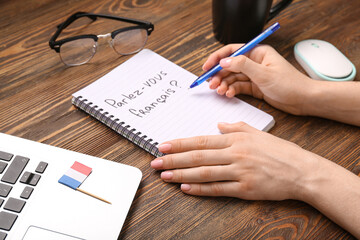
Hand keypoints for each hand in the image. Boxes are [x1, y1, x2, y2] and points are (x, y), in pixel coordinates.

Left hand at [150, 122, 319, 200]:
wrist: (301, 170)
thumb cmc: (280, 151)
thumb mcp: (258, 133)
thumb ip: (236, 127)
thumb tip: (218, 125)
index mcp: (236, 139)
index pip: (202, 140)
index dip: (180, 143)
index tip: (164, 145)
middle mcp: (235, 153)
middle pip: (198, 156)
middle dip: (174, 159)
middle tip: (155, 161)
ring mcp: (240, 171)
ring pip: (204, 172)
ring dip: (182, 174)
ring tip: (165, 175)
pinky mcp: (245, 188)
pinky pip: (218, 188)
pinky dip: (201, 189)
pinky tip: (186, 188)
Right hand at [203, 44, 312, 114]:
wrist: (303, 100)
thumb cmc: (290, 84)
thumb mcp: (264, 73)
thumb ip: (242, 65)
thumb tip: (224, 61)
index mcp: (258, 52)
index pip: (233, 51)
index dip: (217, 58)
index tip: (207, 67)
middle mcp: (255, 62)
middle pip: (230, 65)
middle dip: (219, 74)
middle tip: (210, 83)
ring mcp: (254, 75)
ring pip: (233, 77)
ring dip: (224, 84)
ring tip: (220, 91)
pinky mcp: (255, 87)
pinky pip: (238, 86)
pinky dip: (232, 90)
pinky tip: (229, 94)